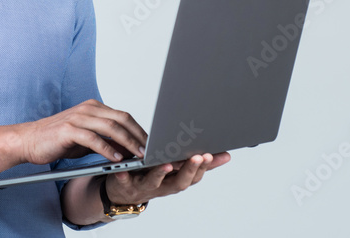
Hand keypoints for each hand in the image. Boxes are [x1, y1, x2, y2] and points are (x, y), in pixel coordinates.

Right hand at [15, 99, 146, 164]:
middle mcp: (88, 109)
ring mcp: (78, 118)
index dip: (139, 130)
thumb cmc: (57, 140)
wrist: (28, 140)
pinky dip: (107, 148)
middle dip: (138, 135)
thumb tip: (128, 149)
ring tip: (138, 155)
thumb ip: (105, 140)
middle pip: (121, 119)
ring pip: (110, 127)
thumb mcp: (86, 139)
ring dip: (127, 142)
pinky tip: (117, 158)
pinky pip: (93, 139)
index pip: (123, 116)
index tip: (151, 144)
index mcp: (93, 108)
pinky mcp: (68, 130)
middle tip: (150, 151)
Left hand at [104, 151, 231, 204]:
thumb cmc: (153, 176)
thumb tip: (225, 155)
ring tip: (166, 164)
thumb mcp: (177, 171)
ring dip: (161, 173)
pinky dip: (125, 176)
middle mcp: (163, 186)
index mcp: (176, 180)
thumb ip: (196, 163)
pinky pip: (125, 181)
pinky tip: (124, 170)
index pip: (194, 176)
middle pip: (179, 182)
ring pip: (155, 182)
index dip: (204, 167)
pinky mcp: (126, 185)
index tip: (212, 155)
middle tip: (199, 157)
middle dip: (190, 169)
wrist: (124, 193)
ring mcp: (145, 186)